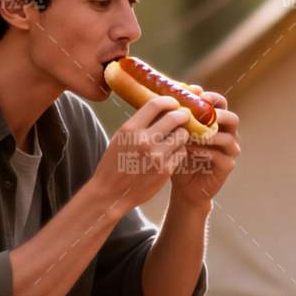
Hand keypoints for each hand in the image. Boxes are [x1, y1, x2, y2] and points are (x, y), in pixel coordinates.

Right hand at [93, 95, 190, 212]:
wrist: (110, 194)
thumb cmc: (114, 164)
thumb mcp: (120, 138)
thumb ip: (138, 124)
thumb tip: (159, 109)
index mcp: (130, 129)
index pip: (156, 104)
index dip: (169, 101)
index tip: (174, 103)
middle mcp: (144, 140)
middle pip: (174, 117)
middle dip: (182, 115)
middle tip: (184, 117)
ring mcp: (156, 156)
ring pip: (182, 135)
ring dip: (182, 134)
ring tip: (177, 138)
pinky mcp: (166, 170)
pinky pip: (182, 153)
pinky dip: (179, 151)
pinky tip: (172, 154)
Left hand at [168, 91, 239, 208]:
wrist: (183, 185)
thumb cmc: (177, 155)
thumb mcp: (172, 134)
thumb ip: (171, 117)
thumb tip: (158, 96)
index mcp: (216, 122)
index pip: (220, 104)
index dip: (212, 98)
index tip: (198, 94)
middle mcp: (227, 134)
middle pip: (232, 118)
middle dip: (217, 115)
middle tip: (201, 115)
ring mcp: (229, 151)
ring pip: (228, 138)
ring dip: (209, 135)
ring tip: (191, 134)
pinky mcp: (227, 166)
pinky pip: (221, 157)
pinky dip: (206, 152)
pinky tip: (190, 150)